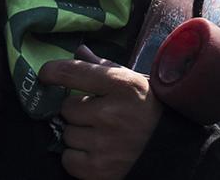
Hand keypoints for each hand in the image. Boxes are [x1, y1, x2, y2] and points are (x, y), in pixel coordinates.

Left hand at [39, 48, 161, 178]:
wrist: (174, 149)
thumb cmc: (151, 111)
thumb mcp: (135, 82)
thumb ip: (105, 68)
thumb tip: (79, 51)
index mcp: (122, 85)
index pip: (73, 72)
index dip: (52, 72)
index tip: (45, 74)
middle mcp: (111, 114)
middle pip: (67, 107)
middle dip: (76, 110)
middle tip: (93, 113)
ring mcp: (104, 144)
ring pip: (67, 134)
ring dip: (77, 133)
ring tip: (98, 133)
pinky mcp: (99, 169)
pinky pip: (68, 159)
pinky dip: (76, 156)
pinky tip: (95, 151)